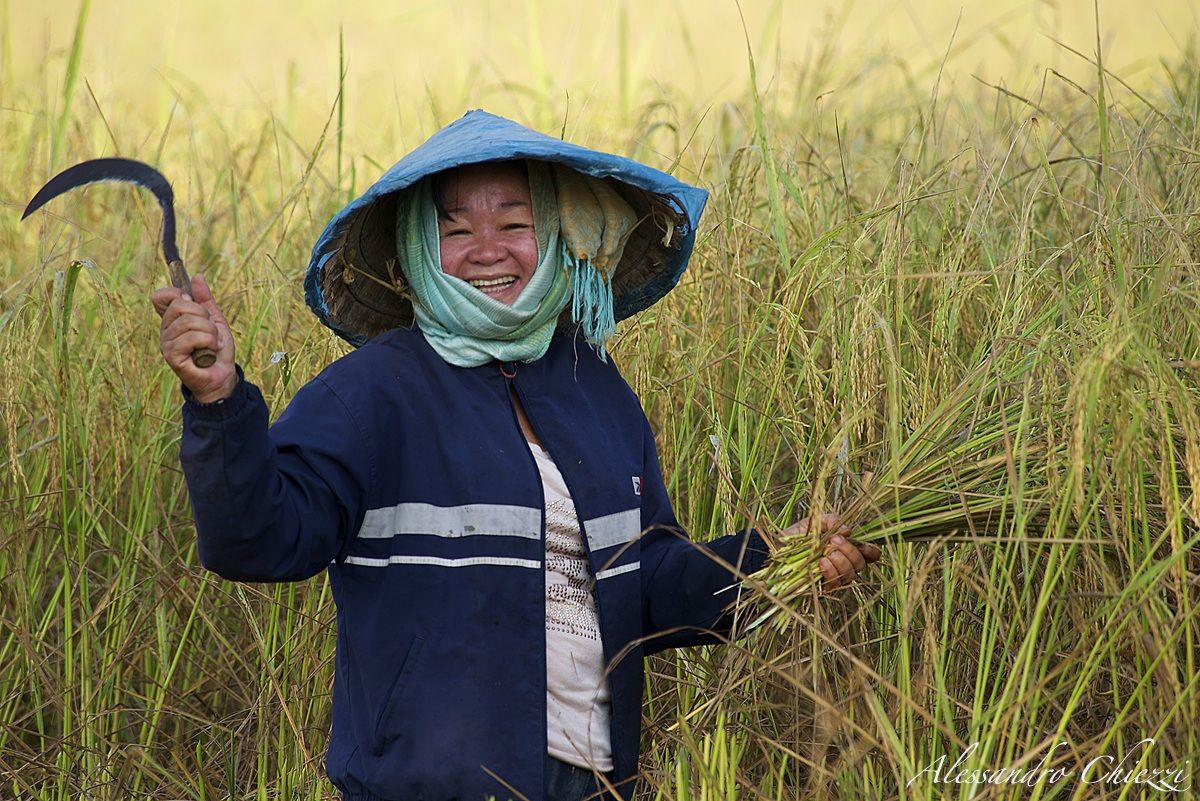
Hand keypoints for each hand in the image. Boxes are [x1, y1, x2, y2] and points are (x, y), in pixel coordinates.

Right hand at [151, 273, 237, 403]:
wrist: (223, 375)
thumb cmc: (217, 350)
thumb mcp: (215, 319)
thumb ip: (205, 299)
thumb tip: (198, 276)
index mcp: (172, 319)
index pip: (161, 297)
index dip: (177, 293)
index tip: (193, 301)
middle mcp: (165, 330)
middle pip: (179, 305)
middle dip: (203, 315)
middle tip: (211, 330)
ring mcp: (166, 343)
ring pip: (189, 321)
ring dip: (210, 332)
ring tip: (213, 343)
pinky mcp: (172, 356)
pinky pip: (191, 337)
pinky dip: (208, 342)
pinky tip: (209, 351)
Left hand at [780, 513, 881, 589]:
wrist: (772, 550)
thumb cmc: (794, 536)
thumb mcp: (813, 522)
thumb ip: (831, 521)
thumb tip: (848, 530)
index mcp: (843, 548)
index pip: (867, 554)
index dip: (871, 552)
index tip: (866, 547)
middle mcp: (842, 564)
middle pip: (860, 565)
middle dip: (850, 552)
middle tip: (834, 541)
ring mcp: (832, 577)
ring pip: (849, 575)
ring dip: (840, 562)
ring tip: (825, 553)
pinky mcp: (821, 588)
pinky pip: (834, 585)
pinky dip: (830, 573)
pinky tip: (821, 563)